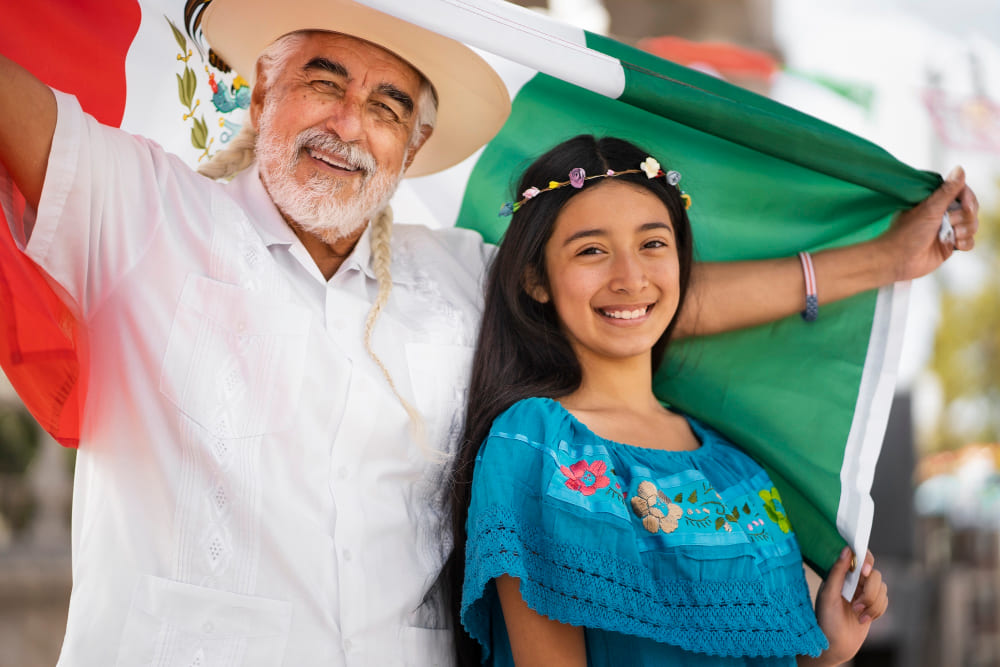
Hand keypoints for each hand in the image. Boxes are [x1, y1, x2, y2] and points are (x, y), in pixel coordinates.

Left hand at [810, 547, 888, 665]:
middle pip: (874, 575)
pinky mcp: (872, 605)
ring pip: (882, 588)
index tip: (863, 572)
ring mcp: (864, 593)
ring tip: (857, 614)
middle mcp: (854, 581)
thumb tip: (847, 549)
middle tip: (856, 604)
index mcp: (841, 574)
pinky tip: (863, 619)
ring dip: (872, 604)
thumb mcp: (828, 594)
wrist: (834, 645)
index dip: (866, 560)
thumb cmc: (826, 619)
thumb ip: (837, 572)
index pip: (860, 556)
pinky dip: (876, 611)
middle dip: (869, 591)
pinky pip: (885, 601)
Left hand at [877, 166, 978, 282]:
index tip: (966, 204)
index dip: (968, 198)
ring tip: (951, 235)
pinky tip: (955, 245)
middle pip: (970, 209)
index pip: (962, 193)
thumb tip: (960, 168)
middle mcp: (942, 214)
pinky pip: (970, 241)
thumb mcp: (929, 208)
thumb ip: (947, 190)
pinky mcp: (949, 246)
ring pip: (972, 225)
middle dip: (965, 216)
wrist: (898, 260)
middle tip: (951, 222)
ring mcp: (947, 230)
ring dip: (965, 230)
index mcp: (935, 202)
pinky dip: (965, 242)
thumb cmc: (907, 232)